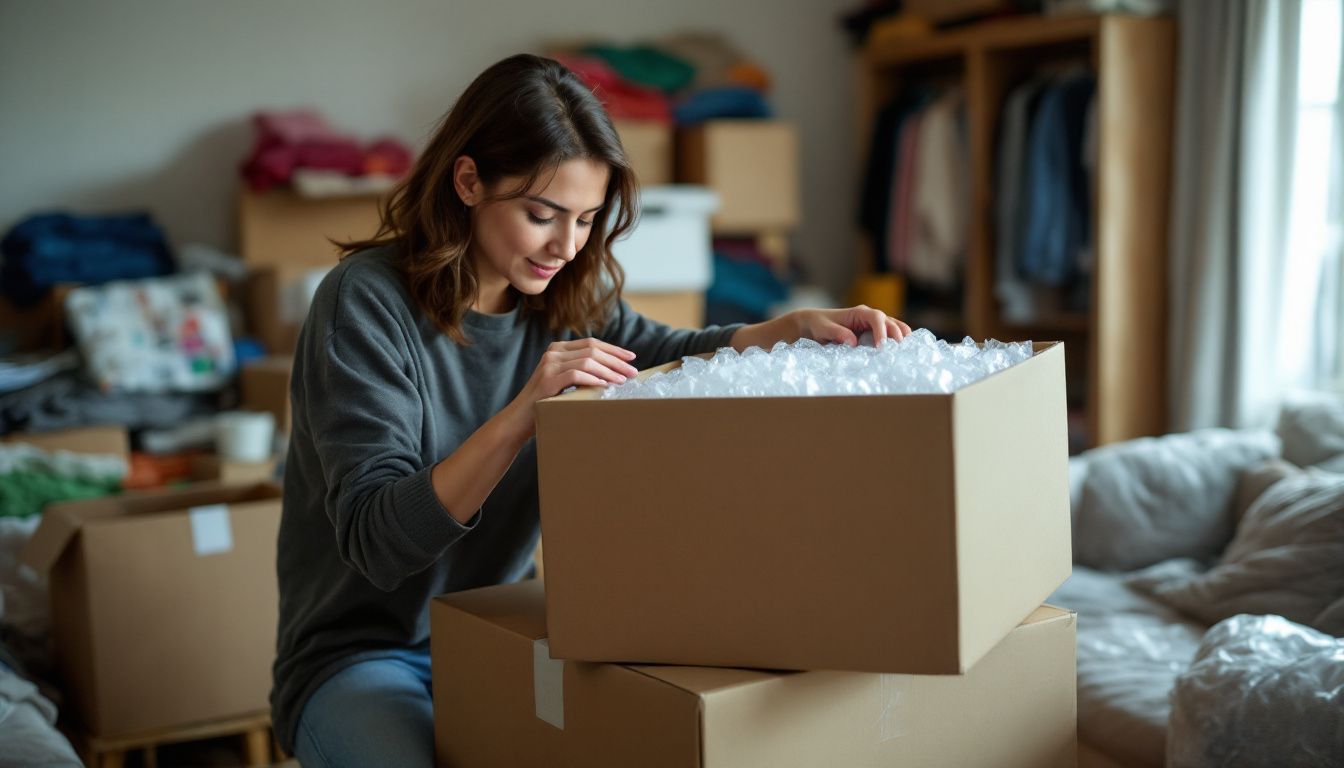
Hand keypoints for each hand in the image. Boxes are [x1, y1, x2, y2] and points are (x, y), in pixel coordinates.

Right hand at [501, 338, 638, 437]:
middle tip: (633, 371)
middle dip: (616, 360)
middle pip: (592, 349)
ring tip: (623, 380)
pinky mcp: (548, 379)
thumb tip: (614, 372)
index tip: (631, 357)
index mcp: (558, 349)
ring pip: (588, 360)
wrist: (519, 418)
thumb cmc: (546, 402)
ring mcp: (550, 365)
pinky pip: (577, 374)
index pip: (592, 343)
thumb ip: (580, 371)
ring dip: (609, 370)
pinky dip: (594, 379)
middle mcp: (553, 352)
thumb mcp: (563, 381)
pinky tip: (607, 385)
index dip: (614, 349)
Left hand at [794, 306, 911, 346]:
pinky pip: (888, 334)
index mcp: (858, 312)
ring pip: (892, 326)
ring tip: (908, 348)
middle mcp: (868, 316)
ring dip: (901, 335)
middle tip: (898, 350)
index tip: (881, 347)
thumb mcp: (824, 328)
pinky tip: (902, 349)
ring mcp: (872, 324)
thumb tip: (853, 341)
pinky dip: (896, 339)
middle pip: (888, 321)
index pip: (876, 318)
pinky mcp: (872, 333)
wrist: (813, 324)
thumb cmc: (818, 324)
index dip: (882, 331)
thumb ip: (837, 333)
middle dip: (896, 333)